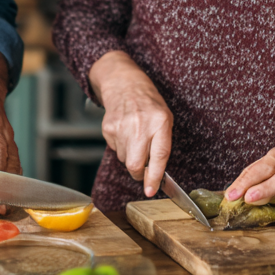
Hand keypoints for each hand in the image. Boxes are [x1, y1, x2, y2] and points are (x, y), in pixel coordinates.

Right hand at [88, 50, 172, 197]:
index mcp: (160, 123)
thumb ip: (162, 144)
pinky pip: (115, 149)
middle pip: (135, 165)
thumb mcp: (165, 119)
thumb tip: (156, 172)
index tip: (151, 190)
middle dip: (138, 173)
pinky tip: (124, 132)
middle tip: (142, 169)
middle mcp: (140, 125)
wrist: (124, 84)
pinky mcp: (108, 129)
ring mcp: (122, 127)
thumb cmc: (149, 103)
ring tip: (134, 138)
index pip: (158, 157)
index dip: (154, 177)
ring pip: (124, 159)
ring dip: (130, 156)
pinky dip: (121, 146)